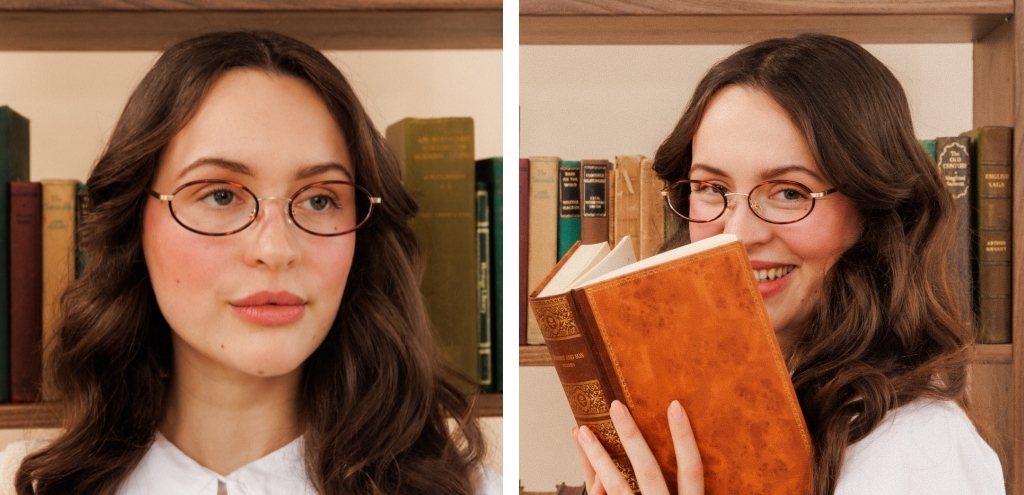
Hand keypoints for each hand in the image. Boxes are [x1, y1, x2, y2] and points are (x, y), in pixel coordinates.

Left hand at [573, 400, 703, 494]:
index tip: (675, 405)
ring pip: (617, 487)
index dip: (684, 438)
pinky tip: (584, 467)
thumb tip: (672, 439)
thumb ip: (685, 486)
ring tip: (583, 432)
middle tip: (616, 405)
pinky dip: (595, 484)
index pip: (691, 470)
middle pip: (648, 471)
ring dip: (599, 458)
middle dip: (631, 437)